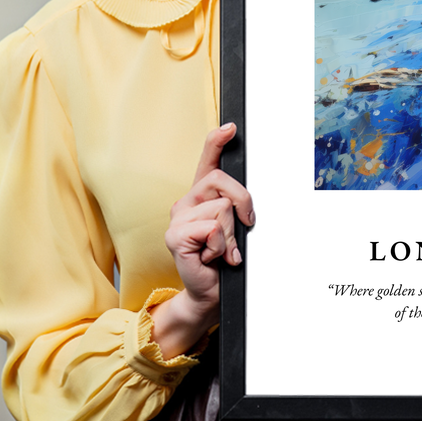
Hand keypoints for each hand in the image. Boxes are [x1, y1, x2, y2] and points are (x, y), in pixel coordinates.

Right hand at [150, 123, 254, 357]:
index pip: (207, 162)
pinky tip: (212, 257)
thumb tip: (245, 200)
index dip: (217, 142)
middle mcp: (186, 202)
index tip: (231, 127)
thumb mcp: (235, 228)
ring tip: (222, 250)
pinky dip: (221, 246)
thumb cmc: (224, 260)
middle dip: (243, 203)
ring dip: (231, 234)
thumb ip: (236, 208)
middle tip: (244, 227)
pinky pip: (212, 228)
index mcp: (201, 197)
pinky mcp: (175, 236)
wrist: (210, 292)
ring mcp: (178, 218)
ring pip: (221, 208)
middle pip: (222, 181)